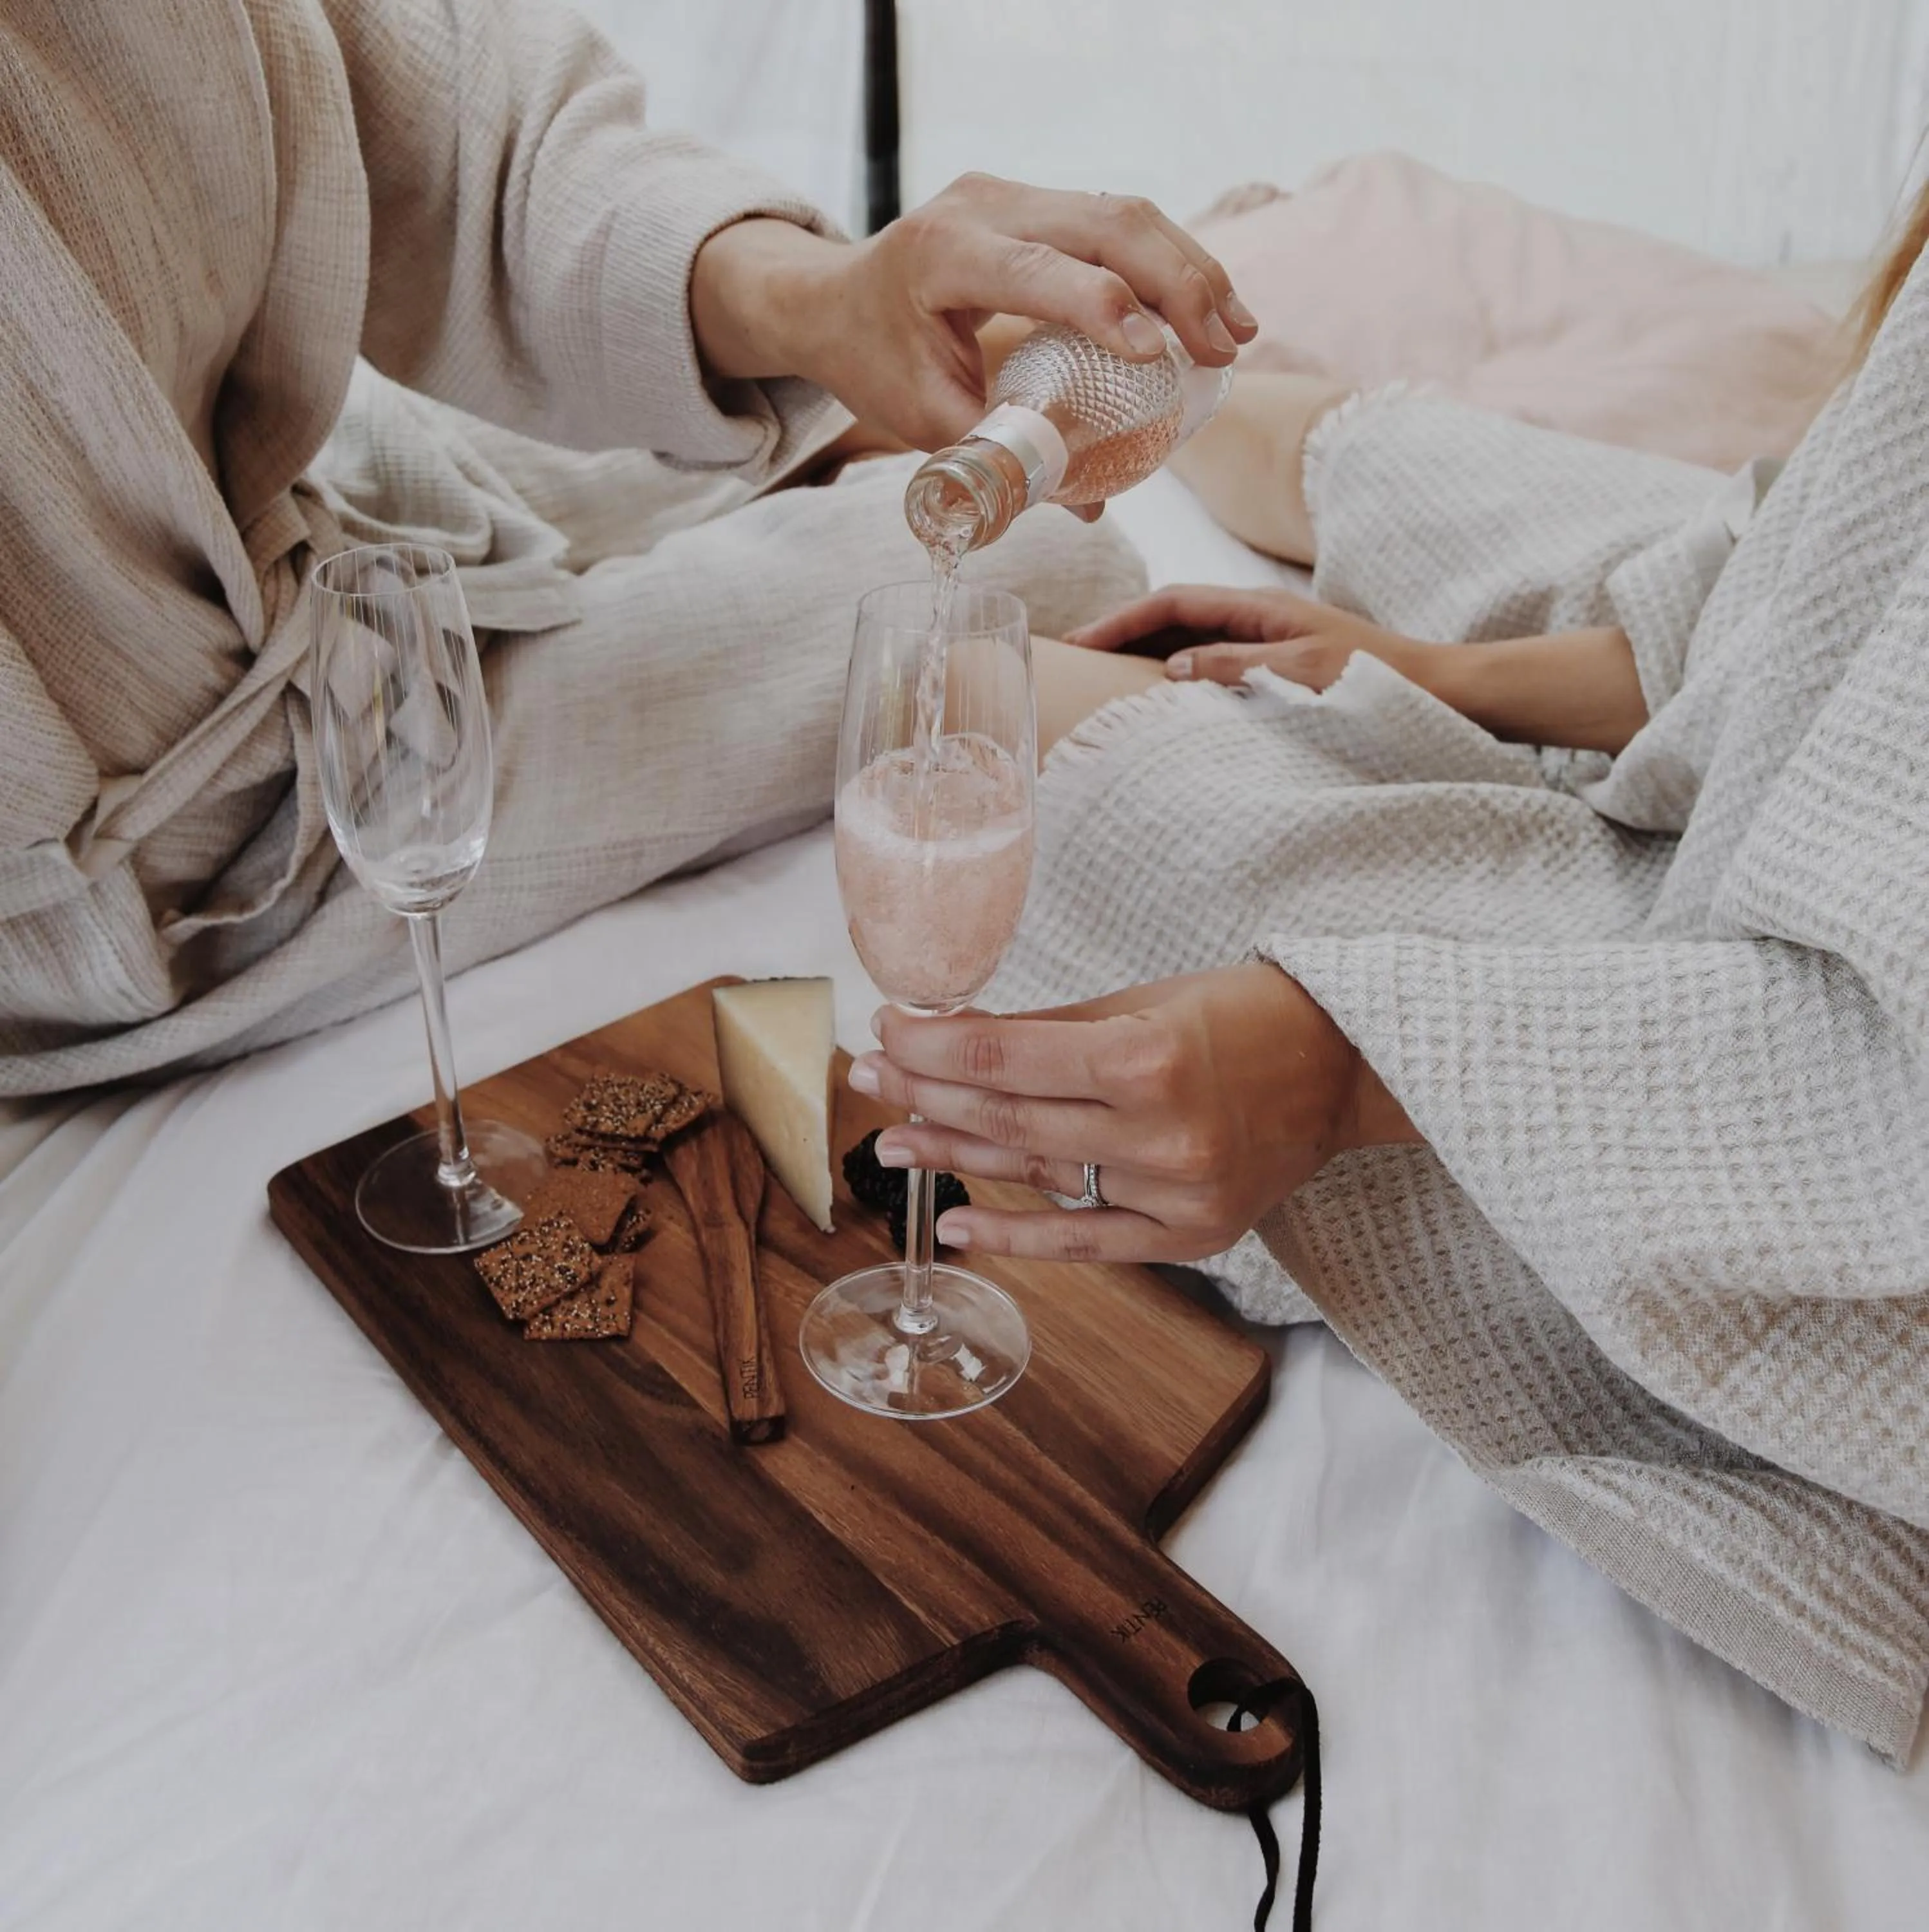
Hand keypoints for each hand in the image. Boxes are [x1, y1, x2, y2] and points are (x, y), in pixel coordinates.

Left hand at [691, 177, 1256, 452]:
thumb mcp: (923, 420)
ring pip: (1123, 212)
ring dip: (1189, 268)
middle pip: (1103, 223)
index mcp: (943, 254)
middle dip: (1178, 283)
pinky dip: (1167, 261)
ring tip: (1236, 330)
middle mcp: (983, 204)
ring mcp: (1013, 193)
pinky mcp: (1036, 201)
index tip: (1160, 356)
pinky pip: (1115, 219)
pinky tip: (1206, 305)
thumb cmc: (874, 361)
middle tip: (1227, 348)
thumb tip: (1091, 510)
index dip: (1104, 308)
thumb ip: (1001, 458)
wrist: (833, 299)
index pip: (1038, 270)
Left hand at [846, 964, 1417, 1264]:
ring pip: (1036, 1177)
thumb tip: (944, 1038)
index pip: (1003, 1059)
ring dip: (953, 1158)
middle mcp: (1160, 1135)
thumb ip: (1043, 1032)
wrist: (1344, 1069)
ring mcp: (1175, 1196)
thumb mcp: (1140, 1000)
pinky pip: (1085, 1241)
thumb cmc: (1243, 1015)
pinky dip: (1017, 1237)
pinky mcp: (1189, 1236)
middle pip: (1008, 1119)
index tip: (886, 1028)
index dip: (930, 1046)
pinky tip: (957, 1228)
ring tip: (892, 1142)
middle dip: (926, 1094)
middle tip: (870, 1076)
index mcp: (1148, 1057)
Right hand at [1066, 584, 1445, 693]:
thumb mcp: (1300, 672)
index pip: (1172, 602)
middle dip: (1120, 635)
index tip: (1077, 642)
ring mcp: (1267, 642)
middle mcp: (1258, 619)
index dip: (1120, 620)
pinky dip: (1177, 678)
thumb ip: (1235, 665)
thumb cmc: (1376, 681)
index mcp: (1259, 608)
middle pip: (1172, 618)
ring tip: (1100, 681)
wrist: (1439, 691)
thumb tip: (1170, 666)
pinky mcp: (1277, 669)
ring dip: (1144, 657)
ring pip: (1190, 642)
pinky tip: (1159, 701)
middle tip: (1071, 659)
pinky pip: (1213, 666)